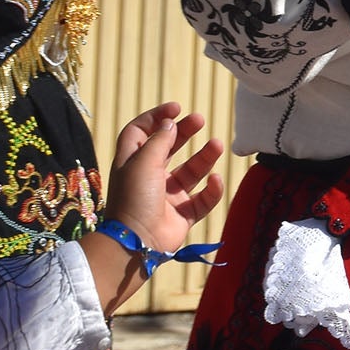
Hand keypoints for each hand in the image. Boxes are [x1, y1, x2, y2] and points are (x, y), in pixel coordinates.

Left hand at [85, 103, 225, 314]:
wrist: (137, 241)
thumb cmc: (134, 198)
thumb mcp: (143, 161)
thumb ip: (159, 141)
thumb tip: (170, 124)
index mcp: (133, 162)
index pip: (140, 132)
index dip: (155, 117)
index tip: (176, 108)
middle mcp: (149, 176)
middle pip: (168, 148)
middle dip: (184, 132)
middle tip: (200, 120)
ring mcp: (167, 196)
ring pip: (190, 172)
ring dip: (204, 158)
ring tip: (217, 145)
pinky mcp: (182, 215)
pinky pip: (202, 199)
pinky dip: (211, 190)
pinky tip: (216, 179)